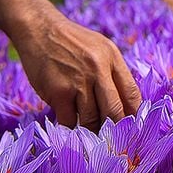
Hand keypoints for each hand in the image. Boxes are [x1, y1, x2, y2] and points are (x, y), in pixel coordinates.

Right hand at [16, 14, 141, 128]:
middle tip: (114, 143)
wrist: (38, 29)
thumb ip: (112, 73)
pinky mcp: (59, 92)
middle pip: (116, 112)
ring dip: (91, 131)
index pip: (132, 94)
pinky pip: (70, 122)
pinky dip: (71, 128)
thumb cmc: (70, 42)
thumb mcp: (99, 48)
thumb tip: (125, 106)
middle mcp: (99, 70)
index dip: (134, 116)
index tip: (132, 131)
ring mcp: (79, 82)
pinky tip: (70, 126)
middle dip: (116, 131)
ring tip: (90, 135)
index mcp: (112, 58)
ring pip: (93, 120)